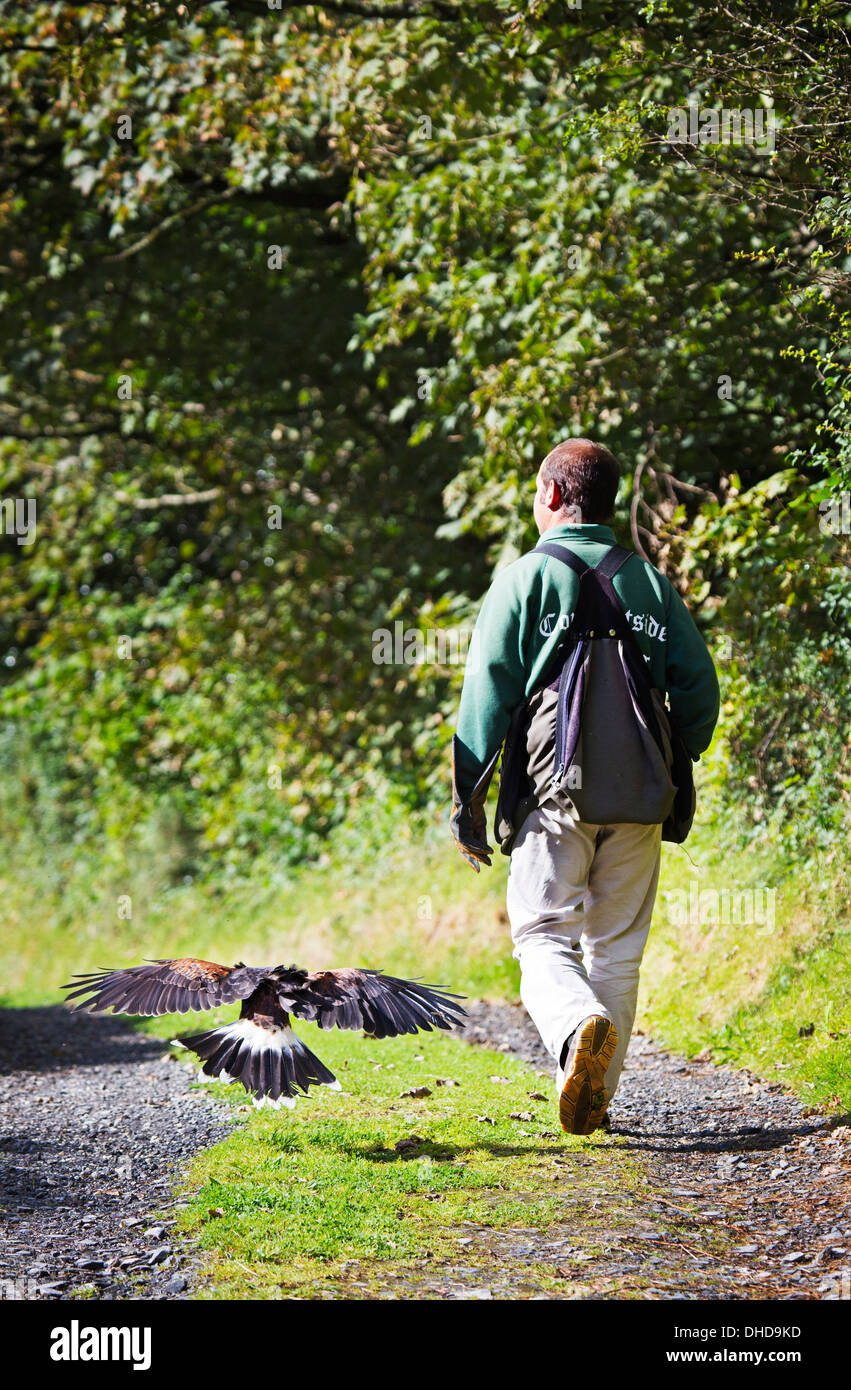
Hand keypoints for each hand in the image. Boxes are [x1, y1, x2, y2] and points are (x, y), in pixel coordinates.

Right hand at [449, 738, 499, 871]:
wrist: (466, 779)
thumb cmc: (472, 778)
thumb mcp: (477, 777)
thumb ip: (481, 767)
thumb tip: (487, 748)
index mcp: (457, 816)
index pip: (462, 836)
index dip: (474, 845)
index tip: (488, 850)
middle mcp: (456, 823)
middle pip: (463, 845)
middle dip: (474, 856)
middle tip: (487, 863)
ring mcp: (462, 826)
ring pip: (466, 848)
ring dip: (475, 858)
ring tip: (485, 867)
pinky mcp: (471, 827)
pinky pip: (474, 842)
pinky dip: (479, 852)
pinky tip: (486, 860)